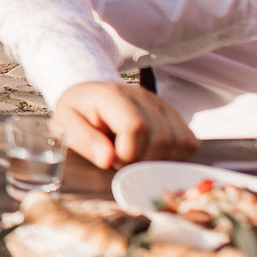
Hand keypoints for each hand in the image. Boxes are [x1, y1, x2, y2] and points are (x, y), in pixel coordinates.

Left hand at [51, 81, 196, 168]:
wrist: (90, 99)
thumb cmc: (78, 113)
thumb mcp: (66, 124)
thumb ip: (84, 140)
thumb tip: (108, 160)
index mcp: (113, 95)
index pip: (136, 127)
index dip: (127, 153)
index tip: (111, 160)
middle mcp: (144, 97)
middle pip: (162, 138)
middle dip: (142, 161)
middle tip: (122, 160)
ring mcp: (163, 106)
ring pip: (180, 142)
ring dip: (159, 160)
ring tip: (135, 156)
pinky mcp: (176, 117)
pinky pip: (190, 143)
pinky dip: (174, 157)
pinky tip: (152, 155)